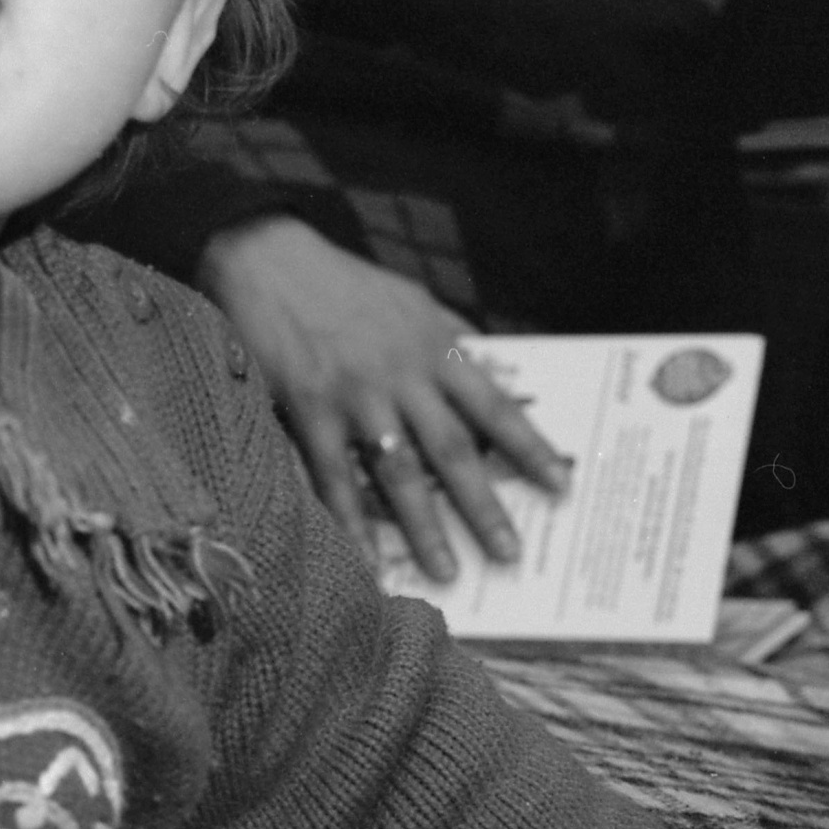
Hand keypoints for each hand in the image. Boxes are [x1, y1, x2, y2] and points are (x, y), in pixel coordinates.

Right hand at [196, 216, 570, 582]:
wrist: (267, 258)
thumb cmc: (343, 282)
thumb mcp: (411, 299)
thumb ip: (451, 336)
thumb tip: (493, 367)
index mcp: (434, 347)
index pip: (494, 405)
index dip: (530, 447)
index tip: (560, 484)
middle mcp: (402, 375)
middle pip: (453, 451)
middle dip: (484, 506)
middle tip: (509, 553)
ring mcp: (355, 395)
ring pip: (398, 473)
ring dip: (424, 527)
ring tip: (446, 571)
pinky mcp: (308, 408)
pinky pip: (333, 476)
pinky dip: (348, 521)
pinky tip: (364, 556)